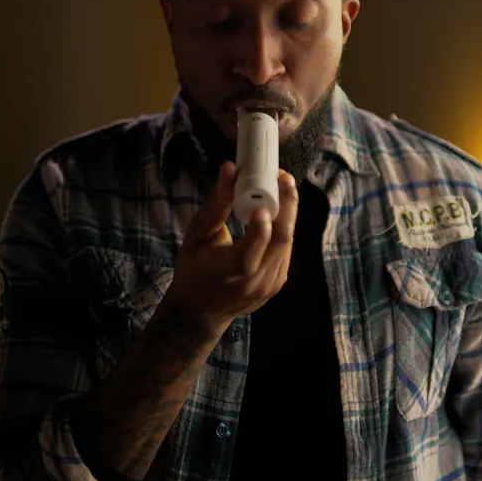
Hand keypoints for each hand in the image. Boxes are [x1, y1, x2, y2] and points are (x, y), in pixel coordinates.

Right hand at [164, 161, 298, 331]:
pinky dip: (283, 228)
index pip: (254, 249)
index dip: (262, 224)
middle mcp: (257, 281)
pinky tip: (278, 211)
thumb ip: (216, 204)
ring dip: (288, 213)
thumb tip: (229, 169)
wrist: (201, 311)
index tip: (265, 196)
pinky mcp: (279, 282)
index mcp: (232, 272)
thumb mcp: (198, 234)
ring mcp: (272, 284)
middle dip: (287, 205)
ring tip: (281, 188)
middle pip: (281, 241)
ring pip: (288, 243)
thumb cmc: (193, 268)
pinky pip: (285, 250)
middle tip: (283, 178)